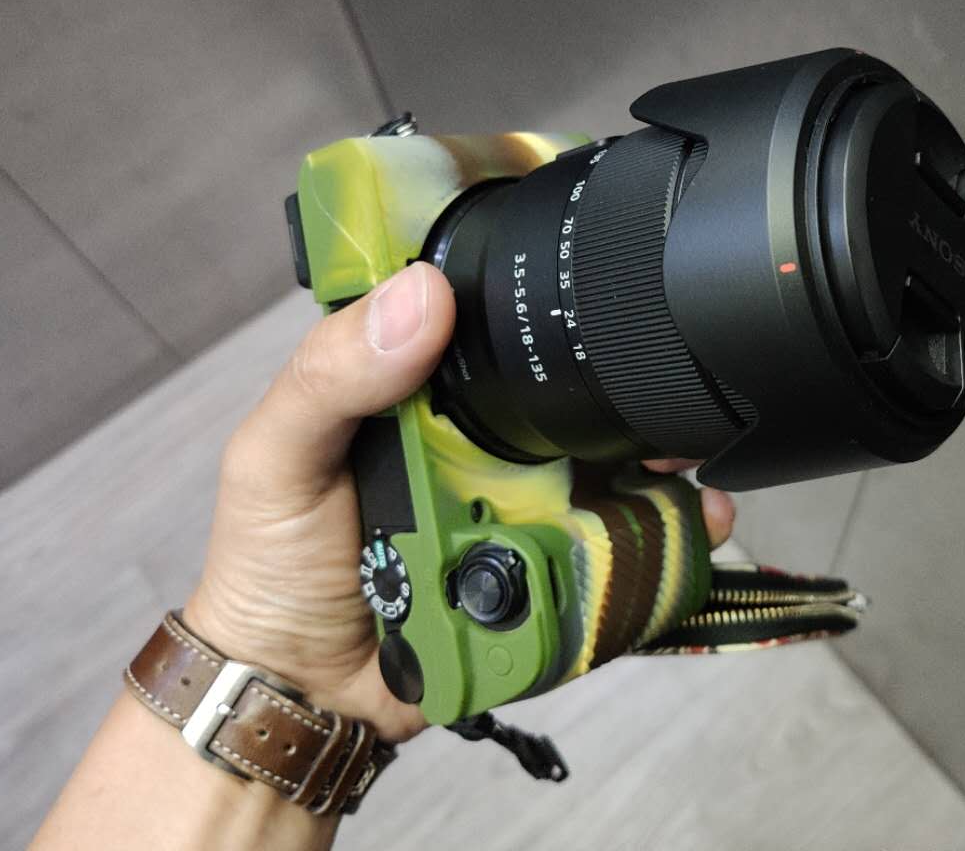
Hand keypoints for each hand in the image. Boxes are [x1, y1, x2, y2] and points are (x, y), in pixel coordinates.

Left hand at [184, 262, 734, 742]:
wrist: (303, 694)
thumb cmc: (272, 567)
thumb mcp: (277, 456)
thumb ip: (331, 376)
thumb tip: (420, 296)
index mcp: (418, 391)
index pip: (485, 320)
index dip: (538, 291)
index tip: (595, 270)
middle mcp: (477, 441)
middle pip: (564, 392)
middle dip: (623, 381)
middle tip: (661, 380)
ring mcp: (515, 506)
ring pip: (604, 465)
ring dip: (654, 458)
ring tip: (684, 461)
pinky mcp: (541, 569)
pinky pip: (609, 545)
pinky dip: (658, 535)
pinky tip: (692, 526)